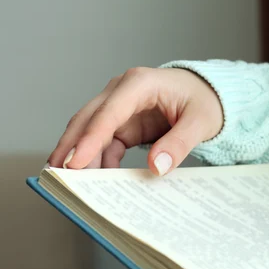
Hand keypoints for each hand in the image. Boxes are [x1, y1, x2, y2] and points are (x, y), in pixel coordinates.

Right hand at [47, 67, 222, 173]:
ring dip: (81, 158)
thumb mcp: (201, 122)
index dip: (90, 139)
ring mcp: (119, 108)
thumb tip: (157, 166)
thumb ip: (179, 143)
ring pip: (90, 133)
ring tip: (73, 185)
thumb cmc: (204, 101)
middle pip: (88, 120)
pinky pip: (104, 144)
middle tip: (59, 177)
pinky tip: (97, 180)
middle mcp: (122, 92)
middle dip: (72, 148)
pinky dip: (98, 161)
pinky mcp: (122, 124)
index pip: (109, 112)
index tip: (75, 163)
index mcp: (140, 83)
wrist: (209, 95)